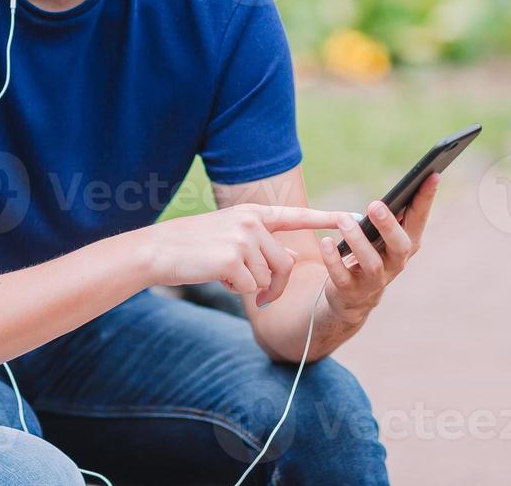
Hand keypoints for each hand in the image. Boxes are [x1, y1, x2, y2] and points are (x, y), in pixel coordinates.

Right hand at [141, 203, 344, 306]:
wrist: (159, 250)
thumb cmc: (194, 247)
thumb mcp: (231, 238)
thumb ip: (261, 244)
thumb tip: (289, 256)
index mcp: (252, 213)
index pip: (296, 215)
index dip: (325, 218)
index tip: (352, 217)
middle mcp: (251, 223)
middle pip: (285, 262)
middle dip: (276, 285)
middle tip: (262, 297)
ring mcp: (242, 239)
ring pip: (268, 277)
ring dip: (252, 287)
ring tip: (226, 275)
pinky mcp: (232, 259)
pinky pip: (251, 287)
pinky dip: (237, 290)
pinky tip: (218, 278)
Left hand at [319, 172, 439, 323]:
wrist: (351, 296)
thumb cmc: (368, 253)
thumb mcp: (381, 234)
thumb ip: (388, 214)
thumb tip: (399, 184)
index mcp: (406, 243)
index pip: (419, 219)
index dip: (427, 198)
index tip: (432, 174)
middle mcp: (396, 262)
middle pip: (400, 245)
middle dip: (389, 225)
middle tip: (375, 205)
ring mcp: (376, 280)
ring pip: (372, 263)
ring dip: (358, 241)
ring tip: (343, 220)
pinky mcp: (352, 290)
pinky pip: (343, 276)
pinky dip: (334, 259)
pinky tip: (326, 241)